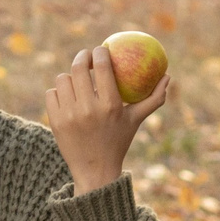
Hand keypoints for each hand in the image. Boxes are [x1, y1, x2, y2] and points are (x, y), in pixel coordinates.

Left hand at [45, 45, 169, 193]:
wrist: (94, 170)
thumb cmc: (118, 141)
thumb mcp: (136, 120)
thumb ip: (154, 98)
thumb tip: (168, 76)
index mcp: (110, 105)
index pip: (102, 68)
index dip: (99, 53)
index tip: (101, 49)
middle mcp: (88, 109)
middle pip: (78, 68)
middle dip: (82, 57)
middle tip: (86, 57)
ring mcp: (69, 115)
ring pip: (62, 79)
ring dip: (70, 76)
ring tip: (77, 80)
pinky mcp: (55, 121)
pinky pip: (51, 94)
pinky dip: (58, 92)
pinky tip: (66, 95)